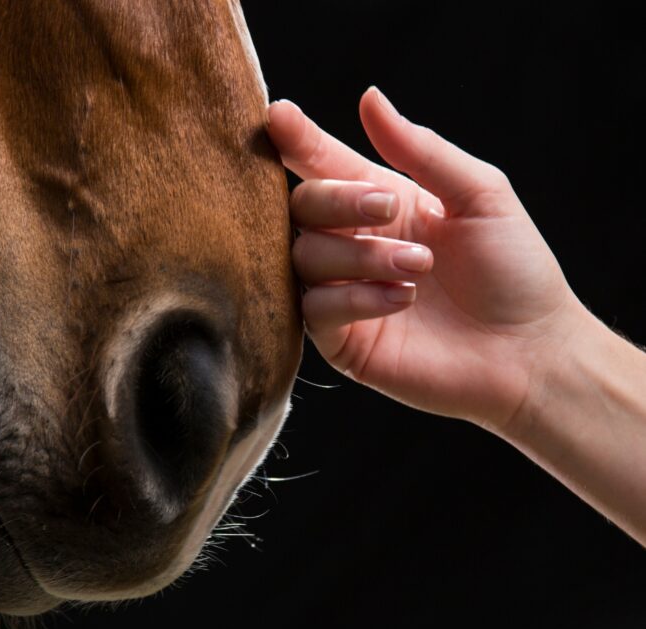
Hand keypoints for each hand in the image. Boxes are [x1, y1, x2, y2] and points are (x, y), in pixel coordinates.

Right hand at [267, 87, 589, 431]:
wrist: (527, 351)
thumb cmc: (513, 271)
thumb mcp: (481, 196)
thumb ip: (422, 151)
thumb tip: (369, 98)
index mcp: (383, 205)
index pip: (326, 166)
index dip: (299, 141)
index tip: (279, 116)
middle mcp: (356, 245)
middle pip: (302, 207)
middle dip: (337, 200)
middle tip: (389, 208)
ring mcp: (345, 294)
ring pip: (306, 257)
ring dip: (360, 254)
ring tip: (419, 266)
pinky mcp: (343, 341)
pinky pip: (316, 309)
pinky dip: (354, 297)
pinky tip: (402, 300)